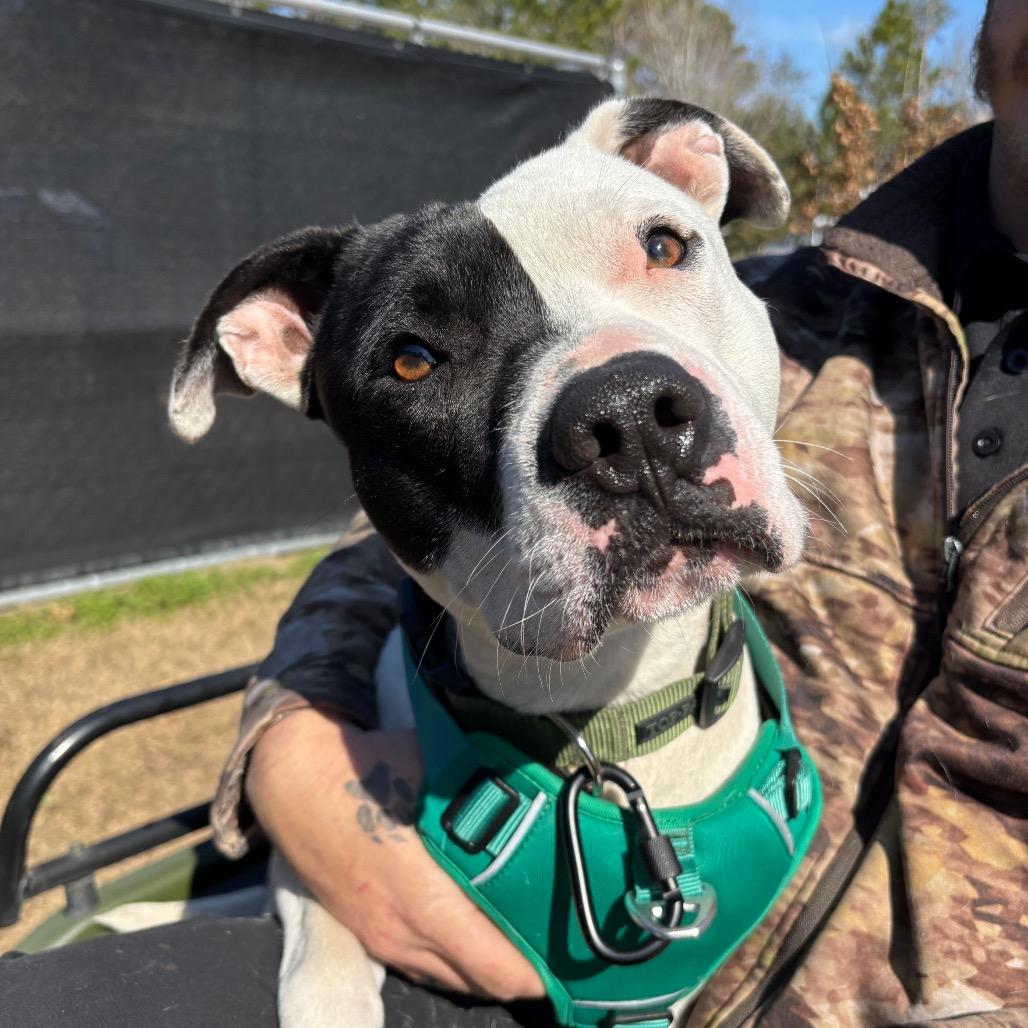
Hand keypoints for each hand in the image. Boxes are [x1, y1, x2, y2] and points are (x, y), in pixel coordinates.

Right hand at [246, 708, 544, 1000]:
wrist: (292, 780)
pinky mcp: (366, 931)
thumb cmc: (362, 768)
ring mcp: (379, 936)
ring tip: (528, 941)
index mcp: (418, 891)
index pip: (490, 961)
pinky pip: (423, 964)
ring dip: (489, 968)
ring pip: (450, 977)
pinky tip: (480, 934)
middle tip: (560, 946)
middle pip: (478, 980)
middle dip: (522, 971)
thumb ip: (480, 787)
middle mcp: (398, 927)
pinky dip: (457, 960)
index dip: (536, 970)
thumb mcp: (428, 766)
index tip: (572, 957)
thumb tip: (535, 789)